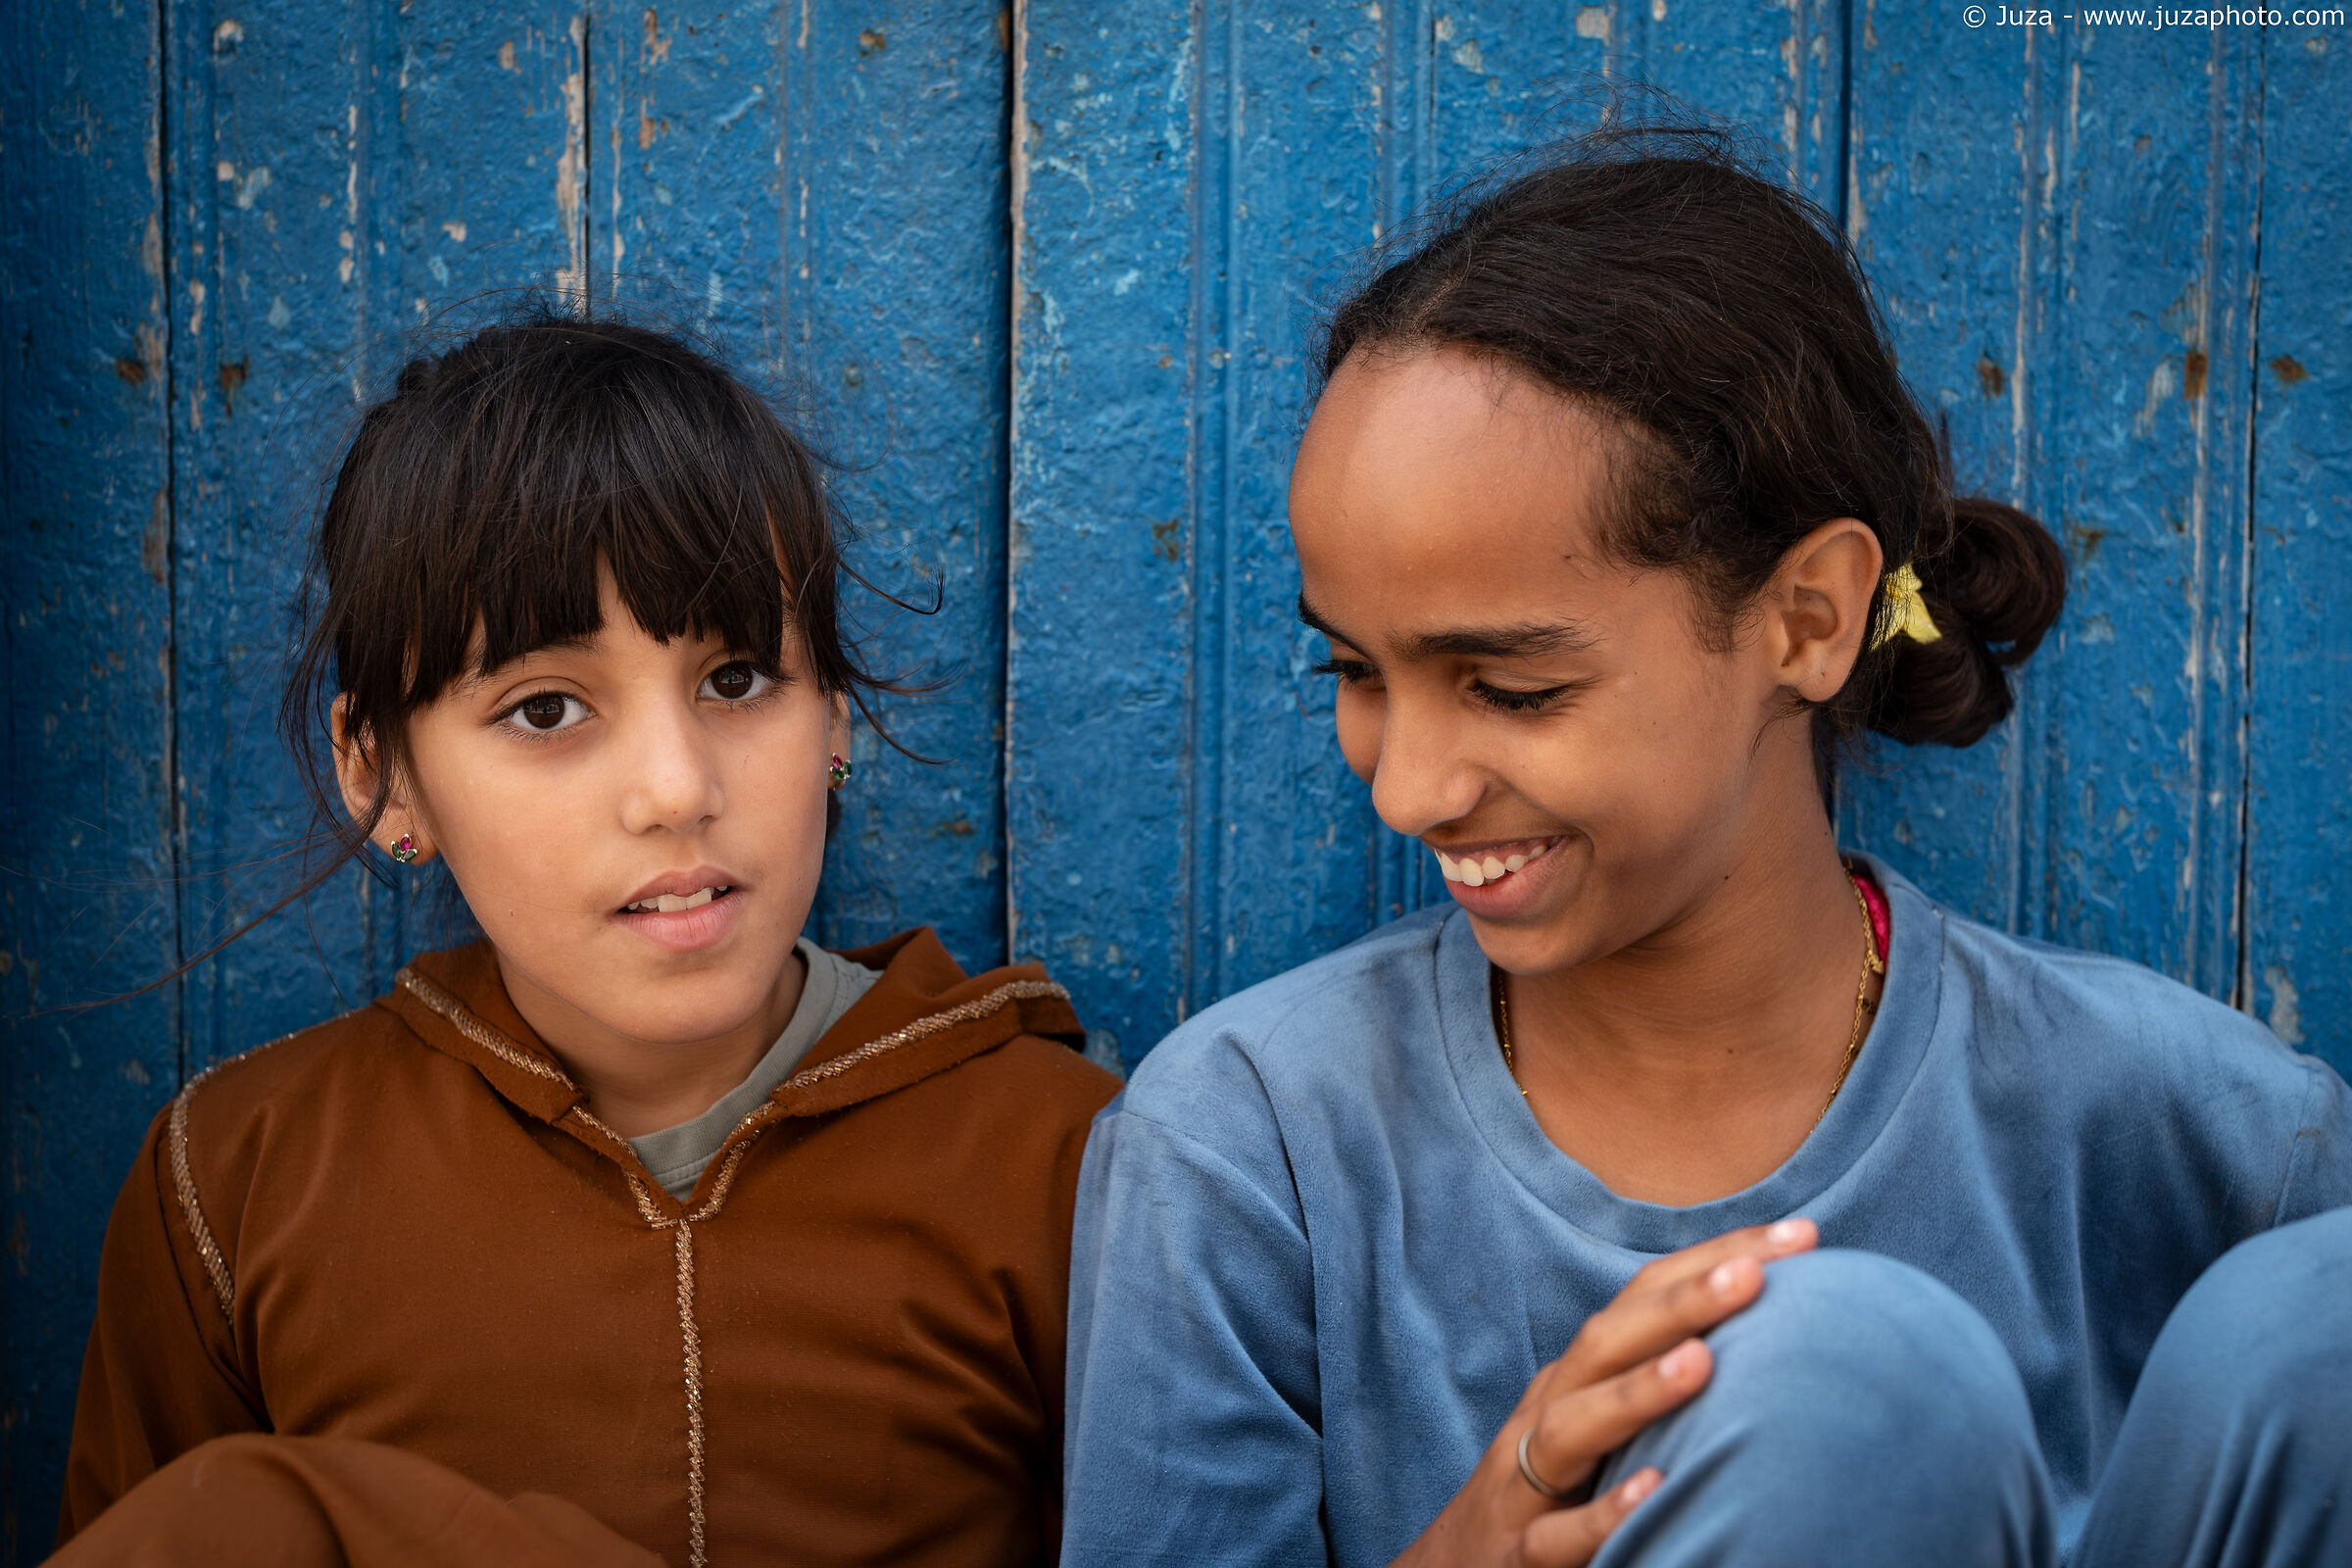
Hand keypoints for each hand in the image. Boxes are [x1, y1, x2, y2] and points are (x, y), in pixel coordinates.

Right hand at [1391, 1219, 1817, 1567]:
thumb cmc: (1554, 1492)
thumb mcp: (1602, 1428)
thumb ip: (1664, 1386)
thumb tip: (1780, 1342)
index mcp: (1576, 1378)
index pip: (1642, 1301)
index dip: (1714, 1261)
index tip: (1801, 1235)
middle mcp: (1546, 1413)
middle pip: (1605, 1344)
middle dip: (1680, 1302)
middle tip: (1757, 1272)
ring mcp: (1524, 1484)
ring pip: (1571, 1427)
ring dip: (1635, 1393)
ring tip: (1703, 1362)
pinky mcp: (1518, 1557)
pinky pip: (1556, 1537)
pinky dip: (1603, 1514)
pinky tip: (1656, 1491)